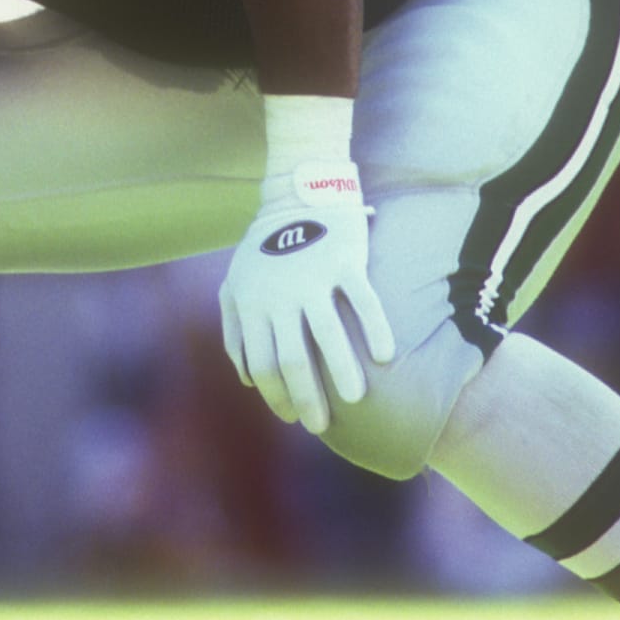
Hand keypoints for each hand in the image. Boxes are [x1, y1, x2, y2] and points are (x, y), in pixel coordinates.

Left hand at [220, 160, 395, 434]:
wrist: (296, 195)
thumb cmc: (265, 249)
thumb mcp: (234, 286)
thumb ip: (235, 332)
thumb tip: (248, 380)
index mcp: (252, 304)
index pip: (262, 364)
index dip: (276, 395)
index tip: (292, 416)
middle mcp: (280, 295)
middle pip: (293, 358)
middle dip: (307, 398)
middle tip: (321, 425)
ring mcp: (313, 277)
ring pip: (328, 335)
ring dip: (342, 373)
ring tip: (355, 400)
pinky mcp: (344, 261)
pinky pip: (363, 301)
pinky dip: (375, 330)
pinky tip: (385, 356)